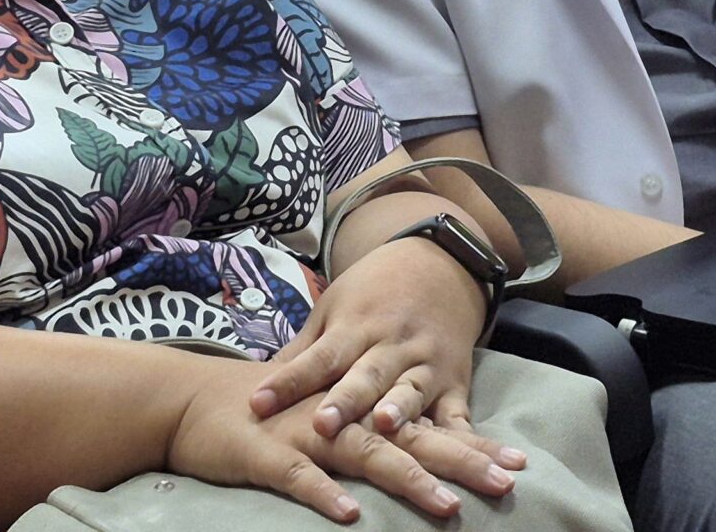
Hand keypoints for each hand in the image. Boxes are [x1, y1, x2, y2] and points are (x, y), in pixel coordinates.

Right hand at [169, 354, 518, 524]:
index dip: (473, 445)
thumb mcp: (326, 417)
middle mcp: (345, 417)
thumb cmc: (270, 412)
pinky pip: (300, 476)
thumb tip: (421, 454)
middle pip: (412, 439)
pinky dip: (324, 494)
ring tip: (447, 507)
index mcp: (361, 409)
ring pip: (366, 455)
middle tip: (507, 482)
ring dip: (408, 479)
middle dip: (461, 462)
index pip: (427, 427)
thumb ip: (371, 433)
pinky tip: (350, 515)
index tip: (519, 463)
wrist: (194, 398)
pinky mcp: (267, 453)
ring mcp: (308, 432)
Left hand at [250, 235, 501, 449]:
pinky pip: (457, 410)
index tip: (257, 403)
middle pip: (365, 375)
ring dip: (400, 408)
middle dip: (345, 401)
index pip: (319, 356)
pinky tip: (456, 450)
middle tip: (321, 424)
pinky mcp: (456, 380)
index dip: (289, 381)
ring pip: (411, 389)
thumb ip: (305, 352)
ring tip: (386, 424)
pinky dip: (458, 431)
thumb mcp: (335, 308)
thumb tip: (257, 395)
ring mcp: (427, 361)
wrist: (439, 265)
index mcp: (356, 326)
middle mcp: (392, 344)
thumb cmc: (374, 293)